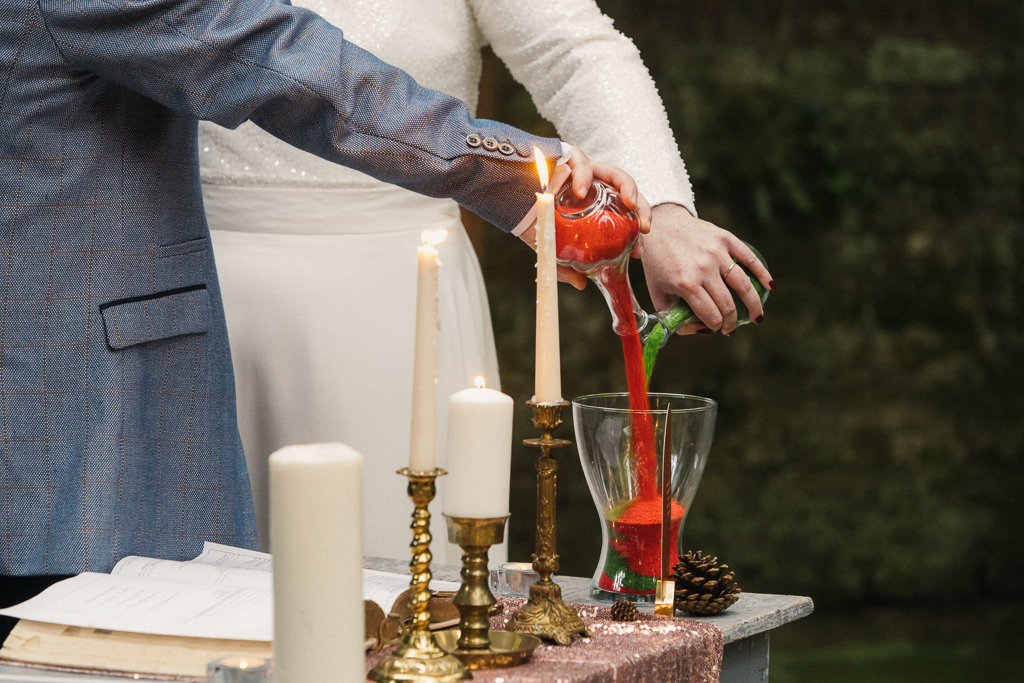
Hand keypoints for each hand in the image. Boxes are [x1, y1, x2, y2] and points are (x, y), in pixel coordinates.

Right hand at [518, 145, 651, 289]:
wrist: (503, 195)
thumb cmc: (528, 217)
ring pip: (615, 174)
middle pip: (627, 194)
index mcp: (595, 204)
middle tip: (643, 229)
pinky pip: (583, 164)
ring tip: (629, 203)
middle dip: (641, 209)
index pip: (623, 214)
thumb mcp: (549, 245)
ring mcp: (584, 170)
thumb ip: (564, 265)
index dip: (634, 232)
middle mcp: (594, 186)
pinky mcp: (569, 155)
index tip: (637, 252)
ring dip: (627, 188)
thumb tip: (582, 285)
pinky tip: (581, 192)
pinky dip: (584, 177)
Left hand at [639, 203, 774, 334]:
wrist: (660, 226)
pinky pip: (749, 259)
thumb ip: (674, 317)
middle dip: (732, 322)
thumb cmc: (658, 264)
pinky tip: (770, 287)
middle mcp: (703, 268)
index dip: (717, 327)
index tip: (717, 329)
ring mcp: (716, 253)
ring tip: (757, 318)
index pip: (710, 315)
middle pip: (728, 304)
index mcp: (685, 284)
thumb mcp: (657, 293)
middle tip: (732, 327)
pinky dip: (763, 274)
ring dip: (754, 306)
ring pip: (744, 285)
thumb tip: (702, 330)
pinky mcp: (725, 239)